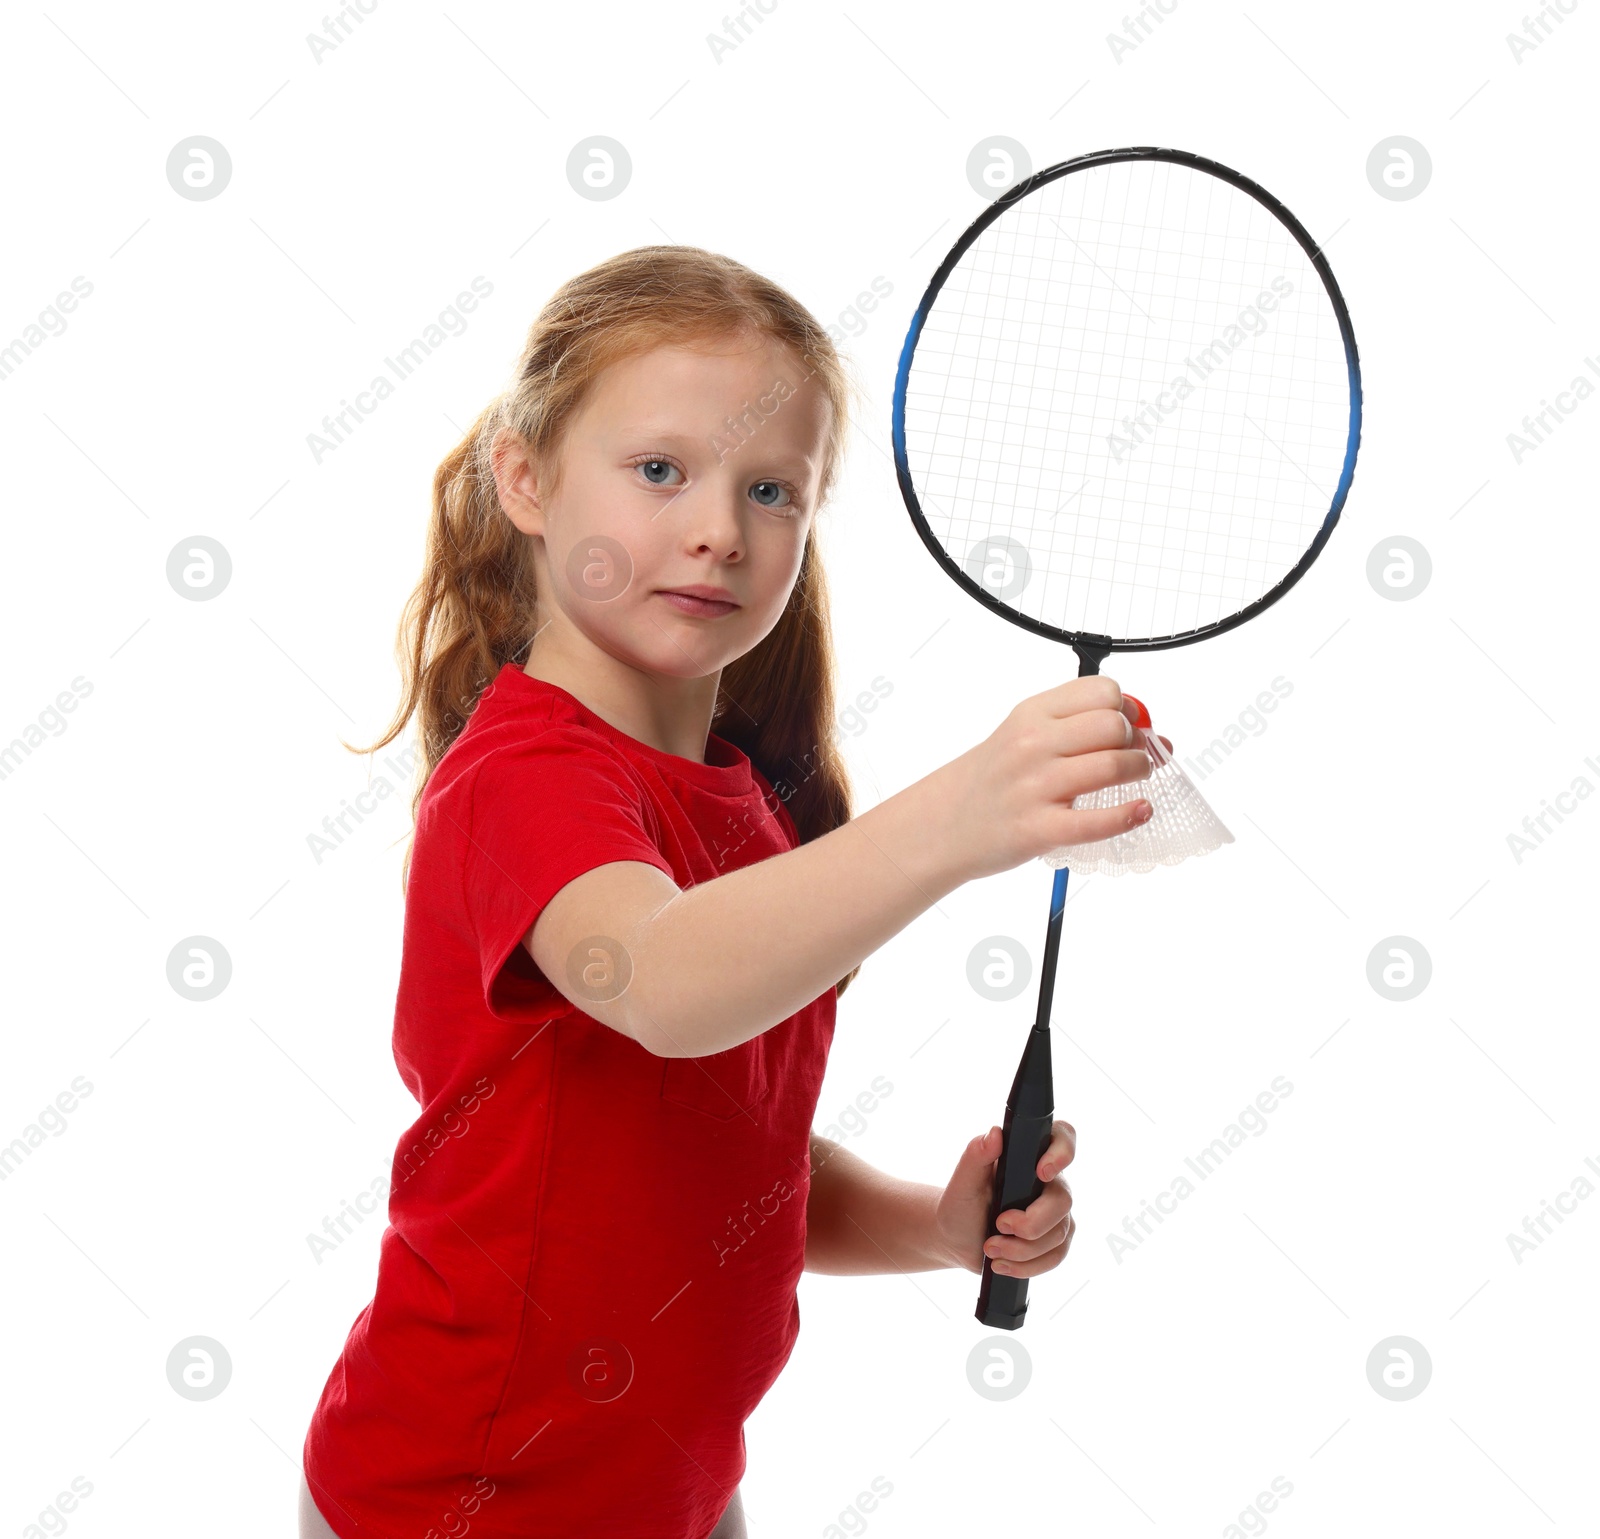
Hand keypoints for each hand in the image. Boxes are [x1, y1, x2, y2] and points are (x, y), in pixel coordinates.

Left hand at [934, 1119, 1076, 1277]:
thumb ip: (976, 1155)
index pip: (1063, 1137)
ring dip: (1021, 1250)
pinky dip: (1027, 1266)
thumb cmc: (960, 1204)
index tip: (1041, 1173)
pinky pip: (1056, 1257)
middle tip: (998, 1226)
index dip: (1062, 1152)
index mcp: (1029, 1157)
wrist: (957, 1239)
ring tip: (990, 1248)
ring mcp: (1056, 1213)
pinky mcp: (1055, 1241)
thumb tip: (995, 1133)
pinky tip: (1002, 1264)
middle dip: (1030, 1223)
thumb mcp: (962, 1181)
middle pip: (1062, 1201)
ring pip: (1058, 1235)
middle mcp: (1049, 1182)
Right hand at [936, 676, 1156, 882]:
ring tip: (1135, 778)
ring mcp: (1034, 788)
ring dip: (1139, 771)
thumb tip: (1152, 733)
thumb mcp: (1024, 735)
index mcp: (1031, 715)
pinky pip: (1098, 821)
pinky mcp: (1039, 829)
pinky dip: (1130, 815)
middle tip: (1132, 755)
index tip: (1126, 724)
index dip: (1125, 708)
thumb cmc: (993, 779)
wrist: (946, 823)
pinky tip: (1140, 811)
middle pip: (1113, 726)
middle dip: (1135, 740)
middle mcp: (1032, 745)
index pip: (1101, 691)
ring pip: (1113, 766)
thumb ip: (1077, 726)